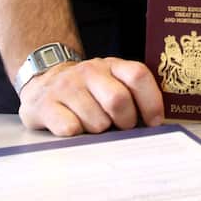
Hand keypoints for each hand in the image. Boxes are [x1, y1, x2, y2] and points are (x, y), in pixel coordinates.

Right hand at [17, 57, 163, 135]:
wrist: (43, 82)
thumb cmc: (87, 90)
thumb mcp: (111, 81)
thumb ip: (132, 93)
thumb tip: (156, 123)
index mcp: (112, 65)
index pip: (138, 76)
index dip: (151, 101)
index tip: (154, 122)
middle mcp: (89, 71)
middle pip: (118, 100)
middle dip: (125, 121)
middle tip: (121, 127)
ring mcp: (66, 87)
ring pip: (96, 121)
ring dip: (99, 131)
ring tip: (93, 125)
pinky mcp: (45, 105)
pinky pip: (71, 129)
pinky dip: (77, 135)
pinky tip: (74, 127)